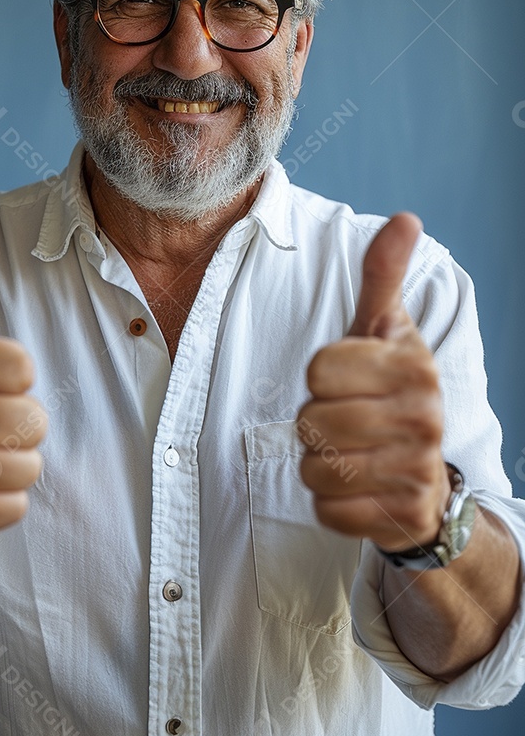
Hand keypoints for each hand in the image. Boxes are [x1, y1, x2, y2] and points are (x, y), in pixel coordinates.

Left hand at [297, 213, 450, 551]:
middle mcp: (424, 418)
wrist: (423, 477)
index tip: (344, 381)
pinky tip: (355, 489)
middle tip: (342, 422)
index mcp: (413, 366)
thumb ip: (383, 278)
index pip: (319, 369)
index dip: (319, 377)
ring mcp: (416, 471)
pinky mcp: (401, 517)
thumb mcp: (383, 332)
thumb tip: (406, 218)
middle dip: (313, 424)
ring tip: (347, 455)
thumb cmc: (387, 392)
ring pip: (317, 469)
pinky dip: (328, 503)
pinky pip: (328, 511)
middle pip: (312, 422)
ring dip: (317, 464)